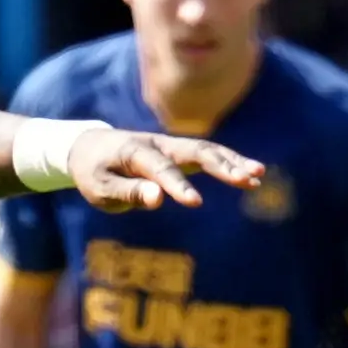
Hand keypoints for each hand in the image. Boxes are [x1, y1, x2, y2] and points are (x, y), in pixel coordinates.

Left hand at [66, 128, 260, 212]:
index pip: (160, 169)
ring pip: (208, 150)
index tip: (195, 203)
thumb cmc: (93, 172)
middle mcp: (159, 144)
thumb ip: (129, 192)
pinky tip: (252, 175)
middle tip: (246, 179)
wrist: (89, 147)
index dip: (177, 186)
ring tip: (258, 176)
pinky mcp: (179, 154)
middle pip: (196, 150)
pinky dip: (230, 163)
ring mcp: (171, 147)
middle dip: (222, 165)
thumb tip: (158, 199)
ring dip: (233, 162)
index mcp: (136, 152)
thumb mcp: (101, 189)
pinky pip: (208, 155)